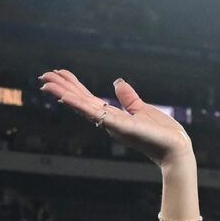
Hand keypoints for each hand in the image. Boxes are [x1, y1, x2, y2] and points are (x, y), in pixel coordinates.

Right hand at [39, 70, 192, 168]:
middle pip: (80, 101)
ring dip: (64, 94)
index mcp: (112, 116)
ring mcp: (112, 124)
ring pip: (83, 106)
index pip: (88, 98)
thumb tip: (117, 82)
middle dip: (62, 88)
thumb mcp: (141, 109)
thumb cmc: (161, 132)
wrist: (176, 147)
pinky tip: (66, 97)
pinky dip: (80, 105)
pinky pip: (96, 114)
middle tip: (43, 75)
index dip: (73, 86)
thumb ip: (128, 97)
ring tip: (47, 84)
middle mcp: (108, 121)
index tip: (58, 73)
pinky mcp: (120, 126)